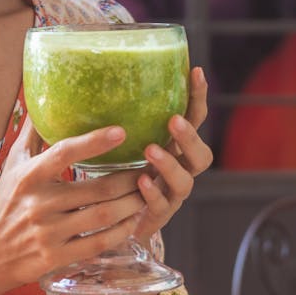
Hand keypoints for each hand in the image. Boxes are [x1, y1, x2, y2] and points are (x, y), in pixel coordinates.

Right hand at [0, 118, 148, 294]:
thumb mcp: (13, 164)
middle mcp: (39, 203)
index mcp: (29, 175)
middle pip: (97, 189)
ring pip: (103, 216)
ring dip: (132, 204)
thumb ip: (32, 133)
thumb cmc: (5, 202)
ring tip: (146, 192)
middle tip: (151, 168)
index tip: (121, 131)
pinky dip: (120, 232)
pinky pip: (98, 243)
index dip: (94, 142)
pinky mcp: (56, 257)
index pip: (63, 153)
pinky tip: (132, 221)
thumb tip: (42, 97)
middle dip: (130, 179)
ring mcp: (48, 232)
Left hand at [131, 65, 212, 244]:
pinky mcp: (157, 216)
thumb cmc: (116, 175)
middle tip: (174, 121)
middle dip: (190, 136)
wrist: (113, 222)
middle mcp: (179, 171)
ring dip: (170, 164)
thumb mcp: (119, 143)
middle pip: (202, 155)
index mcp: (174, 148)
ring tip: (150, 150)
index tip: (195, 72)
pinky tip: (141, 181)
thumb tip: (93, 80)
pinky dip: (153, 192)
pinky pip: (162, 205)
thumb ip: (117, 119)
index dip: (197, 98)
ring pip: (185, 181)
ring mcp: (171, 195)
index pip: (194, 120)